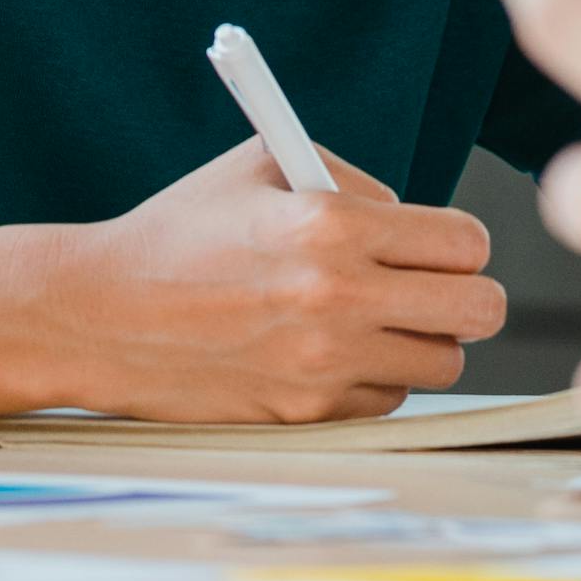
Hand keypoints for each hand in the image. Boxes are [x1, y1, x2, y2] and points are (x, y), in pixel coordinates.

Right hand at [37, 138, 509, 422]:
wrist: (101, 313)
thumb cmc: (182, 229)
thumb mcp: (264, 167)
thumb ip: (351, 185)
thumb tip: (414, 223)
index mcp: (330, 224)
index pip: (464, 242)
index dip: (462, 242)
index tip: (443, 245)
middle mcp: (336, 298)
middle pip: (479, 311)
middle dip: (467, 295)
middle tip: (436, 288)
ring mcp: (323, 364)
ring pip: (442, 363)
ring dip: (421, 340)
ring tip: (376, 318)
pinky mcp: (304, 413)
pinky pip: (384, 399)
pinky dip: (373, 377)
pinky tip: (329, 350)